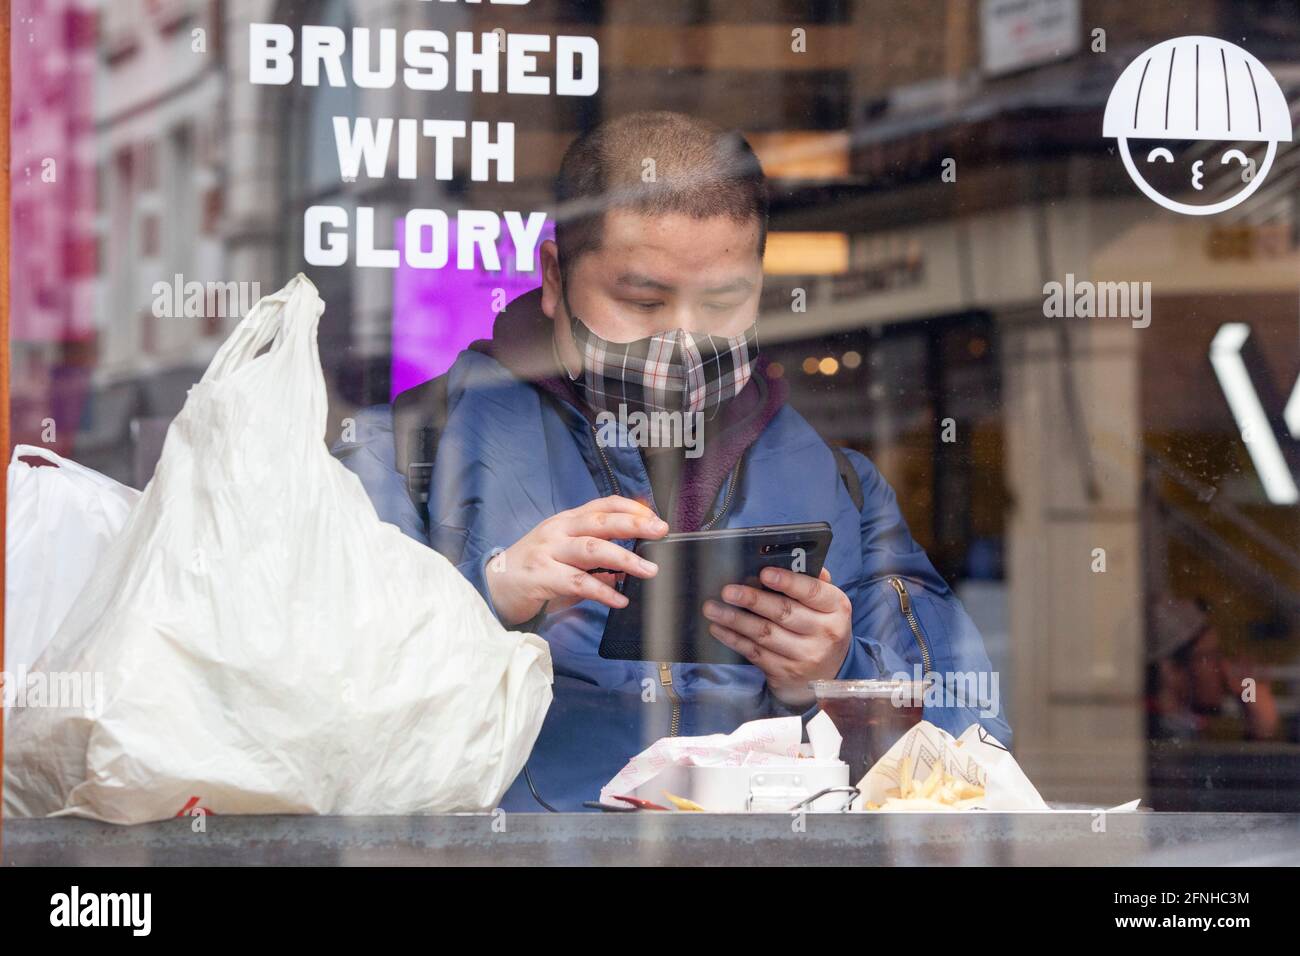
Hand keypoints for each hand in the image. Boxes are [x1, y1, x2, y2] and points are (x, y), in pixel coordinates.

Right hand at [486, 496, 668, 627]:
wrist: (493, 586)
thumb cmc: (533, 570)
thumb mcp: (564, 557)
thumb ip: (594, 561)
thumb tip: (625, 571)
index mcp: (566, 521)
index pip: (602, 505)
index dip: (630, 508)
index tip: (654, 516)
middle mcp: (558, 531)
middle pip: (600, 522)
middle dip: (634, 524)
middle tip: (660, 531)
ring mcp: (548, 552)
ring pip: (592, 549)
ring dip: (624, 559)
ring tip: (649, 571)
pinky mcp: (541, 576)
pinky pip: (577, 583)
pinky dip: (602, 591)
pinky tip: (619, 600)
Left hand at [702, 566, 851, 707]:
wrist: (831, 673)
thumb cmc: (822, 627)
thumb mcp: (828, 605)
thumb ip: (813, 582)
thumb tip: (792, 560)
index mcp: (836, 608)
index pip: (813, 591)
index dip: (788, 581)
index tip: (764, 573)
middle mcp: (824, 633)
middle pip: (784, 613)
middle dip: (752, 600)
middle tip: (728, 591)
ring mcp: (805, 656)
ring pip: (765, 634)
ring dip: (735, 620)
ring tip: (713, 608)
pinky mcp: (785, 672)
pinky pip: (755, 653)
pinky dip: (734, 639)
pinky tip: (718, 628)